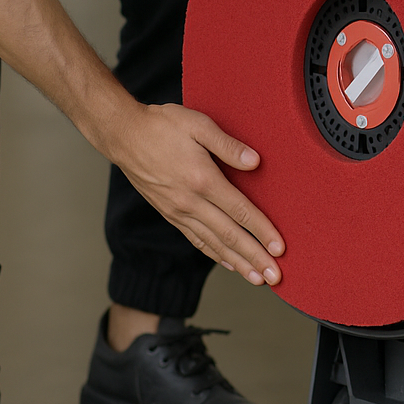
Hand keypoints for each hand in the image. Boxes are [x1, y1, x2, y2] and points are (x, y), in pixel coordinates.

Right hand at [104, 102, 283, 285]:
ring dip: (238, 263)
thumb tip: (255, 161)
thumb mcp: (198, 124)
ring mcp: (178, 211)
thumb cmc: (163, 125)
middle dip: (255, 258)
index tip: (279, 249)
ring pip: (213, 243)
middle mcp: (190, 201)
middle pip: (229, 235)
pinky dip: (215, 255)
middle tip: (276, 277)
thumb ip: (228, 145)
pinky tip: (229, 264)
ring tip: (258, 279)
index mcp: (201, 179)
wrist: (124, 135)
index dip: (262, 231)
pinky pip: (196, 239)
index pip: (239, 211)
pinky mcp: (170, 214)